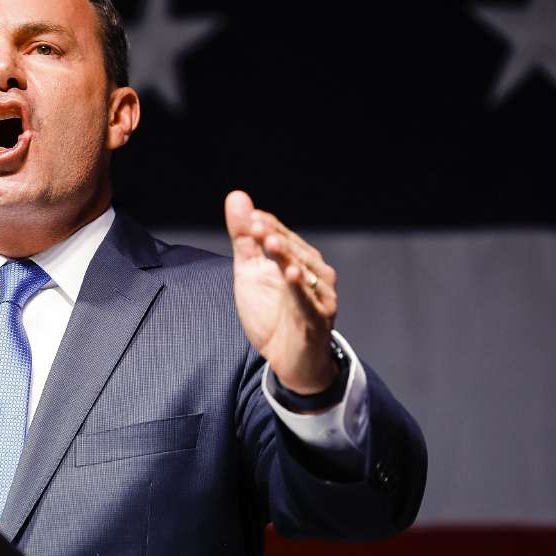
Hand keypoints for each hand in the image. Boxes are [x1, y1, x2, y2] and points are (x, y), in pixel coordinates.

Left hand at [224, 191, 337, 394]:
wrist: (289, 359)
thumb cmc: (272, 312)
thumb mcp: (250, 272)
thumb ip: (244, 238)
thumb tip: (236, 196)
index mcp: (298, 258)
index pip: (280, 234)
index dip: (263, 225)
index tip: (247, 217)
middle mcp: (314, 273)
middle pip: (291, 250)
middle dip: (272, 237)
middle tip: (254, 225)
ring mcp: (318, 297)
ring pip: (302, 272)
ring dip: (287, 257)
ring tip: (270, 242)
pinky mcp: (317, 321)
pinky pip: (308, 303)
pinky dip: (300, 290)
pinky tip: (291, 275)